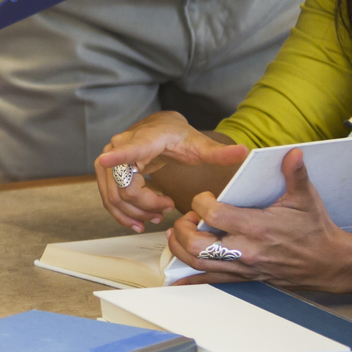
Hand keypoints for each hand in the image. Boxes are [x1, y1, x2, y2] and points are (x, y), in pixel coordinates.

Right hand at [93, 111, 246, 231]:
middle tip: (168, 208)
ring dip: (135, 213)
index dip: (118, 155)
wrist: (158, 129)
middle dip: (147, 204)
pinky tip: (139, 223)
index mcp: (146, 139)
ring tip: (157, 217)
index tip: (106, 159)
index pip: (130, 148)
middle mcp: (120, 147)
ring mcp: (109, 160)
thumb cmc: (177, 136)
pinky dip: (122, 215)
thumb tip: (244, 151)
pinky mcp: (107, 173)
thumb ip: (220, 152)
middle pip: (126, 186)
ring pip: (114, 196)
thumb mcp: (199, 144)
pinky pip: (108, 199)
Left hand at [166, 150, 351, 291]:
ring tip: (181, 234)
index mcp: (258, 227)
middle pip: (197, 246)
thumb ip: (295, 174)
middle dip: (183, 229)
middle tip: (187, 217)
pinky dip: (192, 278)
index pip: (214, 215)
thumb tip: (293, 153)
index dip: (200, 203)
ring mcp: (245, 267)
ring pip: (199, 265)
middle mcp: (247, 250)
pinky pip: (213, 281)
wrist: (329, 263)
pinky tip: (178, 276)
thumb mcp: (306, 198)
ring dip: (181, 250)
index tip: (205, 196)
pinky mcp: (246, 278)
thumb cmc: (315, 230)